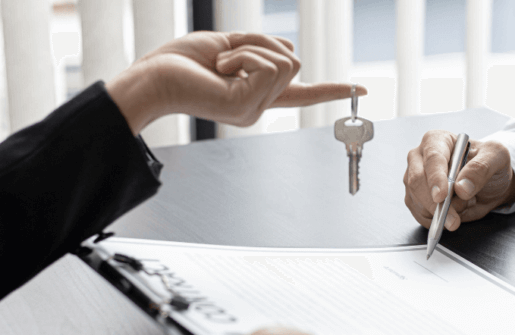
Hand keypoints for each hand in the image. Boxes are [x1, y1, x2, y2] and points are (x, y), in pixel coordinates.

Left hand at [107, 31, 365, 133]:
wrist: (152, 77)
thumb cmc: (181, 61)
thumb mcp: (228, 46)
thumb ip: (260, 49)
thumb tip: (289, 51)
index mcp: (255, 95)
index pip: (300, 93)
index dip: (331, 89)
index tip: (362, 89)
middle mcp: (259, 108)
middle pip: (292, 61)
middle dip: (261, 43)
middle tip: (226, 55)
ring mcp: (254, 111)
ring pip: (285, 61)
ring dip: (251, 49)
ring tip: (221, 64)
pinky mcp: (247, 108)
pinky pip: (268, 65)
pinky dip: (244, 56)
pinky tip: (220, 70)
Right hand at [403, 130, 514, 230]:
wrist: (489, 183)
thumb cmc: (489, 164)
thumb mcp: (497, 157)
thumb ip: (481, 168)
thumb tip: (461, 187)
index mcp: (437, 140)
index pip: (432, 159)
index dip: (436, 178)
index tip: (442, 196)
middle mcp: (420, 158)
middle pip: (417, 181)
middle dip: (435, 204)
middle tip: (453, 220)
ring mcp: (414, 179)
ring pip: (417, 201)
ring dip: (440, 213)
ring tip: (463, 207)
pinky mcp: (415, 199)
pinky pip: (420, 215)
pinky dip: (437, 220)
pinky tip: (453, 214)